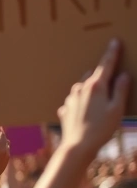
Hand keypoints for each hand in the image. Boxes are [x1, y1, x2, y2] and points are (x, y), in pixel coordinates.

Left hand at [58, 39, 130, 154]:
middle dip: (102, 75)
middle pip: (93, 75)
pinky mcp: (64, 109)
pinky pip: (76, 101)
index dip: (112, 52)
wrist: (78, 146)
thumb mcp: (117, 109)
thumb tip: (123, 75)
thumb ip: (121, 90)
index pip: (106, 64)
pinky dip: (83, 103)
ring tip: (100, 101)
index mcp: (96, 86)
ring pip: (82, 87)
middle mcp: (80, 88)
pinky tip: (87, 113)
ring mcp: (70, 98)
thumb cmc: (101, 128)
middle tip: (111, 79)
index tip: (114, 41)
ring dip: (91, 89)